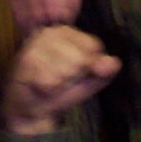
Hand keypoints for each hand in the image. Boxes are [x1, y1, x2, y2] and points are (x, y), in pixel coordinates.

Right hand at [0, 26, 120, 135]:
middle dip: (72, 77)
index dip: (89, 67)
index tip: (76, 73)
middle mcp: (52, 32)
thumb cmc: (60, 91)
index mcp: (70, 33)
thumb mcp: (87, 83)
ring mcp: (36, 43)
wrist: (30, 108)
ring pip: (65, 70)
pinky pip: (49, 80)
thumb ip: (102, 73)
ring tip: (50, 83)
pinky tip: (39, 86)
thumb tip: (115, 63)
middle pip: (80, 59)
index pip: (93, 46)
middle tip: (60, 80)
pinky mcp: (25, 59)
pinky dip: (47, 89)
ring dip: (59, 84)